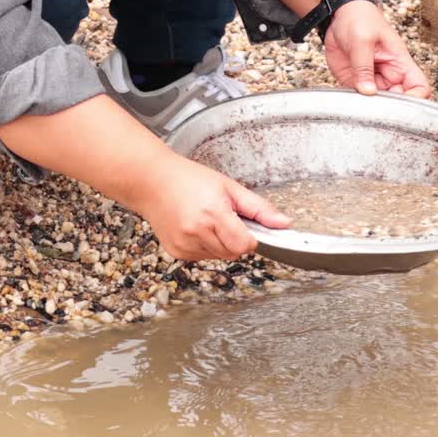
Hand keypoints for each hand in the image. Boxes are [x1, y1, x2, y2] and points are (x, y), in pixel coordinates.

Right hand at [133, 154, 291, 261]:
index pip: (245, 245)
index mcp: (213, 214)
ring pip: (218, 256)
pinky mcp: (176, 251)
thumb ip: (259, 208)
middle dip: (234, 238)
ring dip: (219, 243)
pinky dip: (204, 246)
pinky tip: (195, 228)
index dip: (249, 237)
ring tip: (207, 220)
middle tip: (223, 217)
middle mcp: (196, 232)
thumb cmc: (189, 180)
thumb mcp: (229, 187)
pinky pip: (202, 257)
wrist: (152, 181)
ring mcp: (184, 244)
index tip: (244, 224)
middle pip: (233, 253)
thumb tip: (284, 224)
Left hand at [324, 1, 431, 98]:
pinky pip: (358, 98)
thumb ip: (363, 66)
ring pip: (378, 103)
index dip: (415, 99)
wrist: (338, 14)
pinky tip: (348, 100)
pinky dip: (354, 102)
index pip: (419, 86)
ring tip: (359, 104)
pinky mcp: (356, 81)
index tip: (401, 107)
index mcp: (399, 62)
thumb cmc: (359, 18)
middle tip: (373, 108)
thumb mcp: (362, 39)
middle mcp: (389, 74)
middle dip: (389, 108)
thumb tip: (368, 91)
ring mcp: (373, 79)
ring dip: (370, 107)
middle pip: (398, 100)